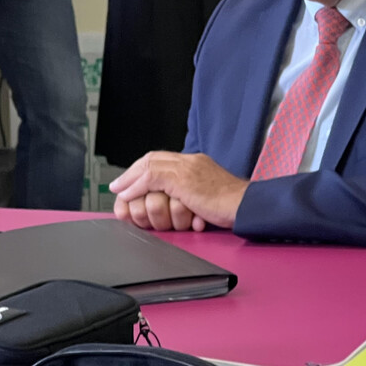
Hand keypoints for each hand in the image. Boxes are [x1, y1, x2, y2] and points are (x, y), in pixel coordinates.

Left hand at [109, 152, 248, 229]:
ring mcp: (187, 168)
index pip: (163, 159)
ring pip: (150, 166)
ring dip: (131, 179)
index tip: (130, 180)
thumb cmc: (232, 207)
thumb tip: (173, 201)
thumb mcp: (206, 196)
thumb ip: (189, 193)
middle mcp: (190, 161)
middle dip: (133, 171)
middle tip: (118, 184)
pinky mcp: (184, 179)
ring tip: (119, 190)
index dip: (143, 169)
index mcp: (196, 163)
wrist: (246, 206)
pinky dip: (137, 186)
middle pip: (153, 159)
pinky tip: (129, 194)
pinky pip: (153, 177)